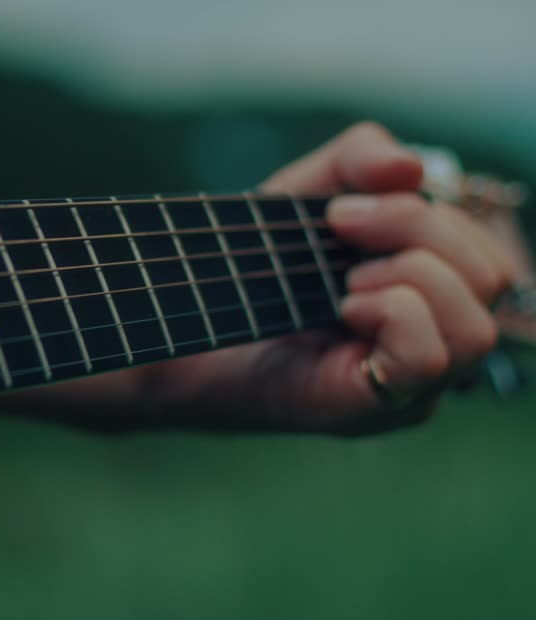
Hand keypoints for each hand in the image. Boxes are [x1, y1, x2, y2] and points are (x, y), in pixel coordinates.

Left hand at [138, 122, 509, 432]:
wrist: (182, 319)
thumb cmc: (250, 267)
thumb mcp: (309, 193)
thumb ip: (360, 159)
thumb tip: (412, 167)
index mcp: (432, 292)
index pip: (483, 250)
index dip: (427, 212)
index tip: (340, 208)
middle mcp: (434, 342)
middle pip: (489, 278)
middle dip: (418, 231)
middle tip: (339, 228)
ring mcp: (411, 385)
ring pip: (474, 328)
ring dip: (411, 278)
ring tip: (344, 280)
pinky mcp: (374, 407)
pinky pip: (429, 361)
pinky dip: (393, 316)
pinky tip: (344, 306)